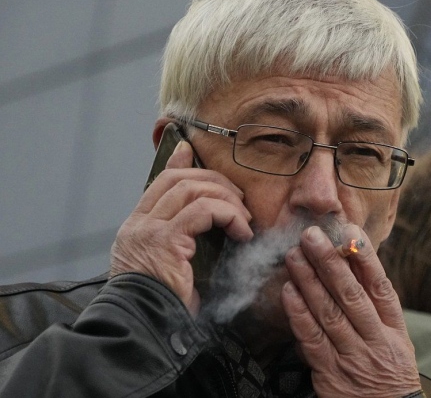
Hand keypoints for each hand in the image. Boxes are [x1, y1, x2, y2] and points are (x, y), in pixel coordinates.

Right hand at [110, 141, 252, 314]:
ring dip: (226, 198)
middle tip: (239, 199)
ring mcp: (149, 230)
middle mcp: (138, 224)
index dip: (179, 164)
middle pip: (178, 179)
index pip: (158, 183)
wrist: (143, 328)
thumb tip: (209, 235)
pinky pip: (202, 210)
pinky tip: (241, 231)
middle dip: (214, 181)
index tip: (193, 153)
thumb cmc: (161, 308)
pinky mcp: (166, 240)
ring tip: (243, 219)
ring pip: (192, 190)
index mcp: (136, 228)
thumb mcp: (172, 270)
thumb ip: (182, 246)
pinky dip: (228, 215)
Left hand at [281, 225, 419, 397]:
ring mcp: (352, 358)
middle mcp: (375, 341)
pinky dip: (299, 314)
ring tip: (294, 255)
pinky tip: (289, 292)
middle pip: (351, 295)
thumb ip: (376, 308)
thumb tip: (354, 265)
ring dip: (309, 281)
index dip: (366, 257)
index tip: (350, 230)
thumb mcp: (395, 340)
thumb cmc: (389, 374)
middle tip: (311, 235)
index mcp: (394, 329)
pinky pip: (312, 340)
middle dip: (330, 262)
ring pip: (328, 313)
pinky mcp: (331, 375)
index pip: (380, 286)